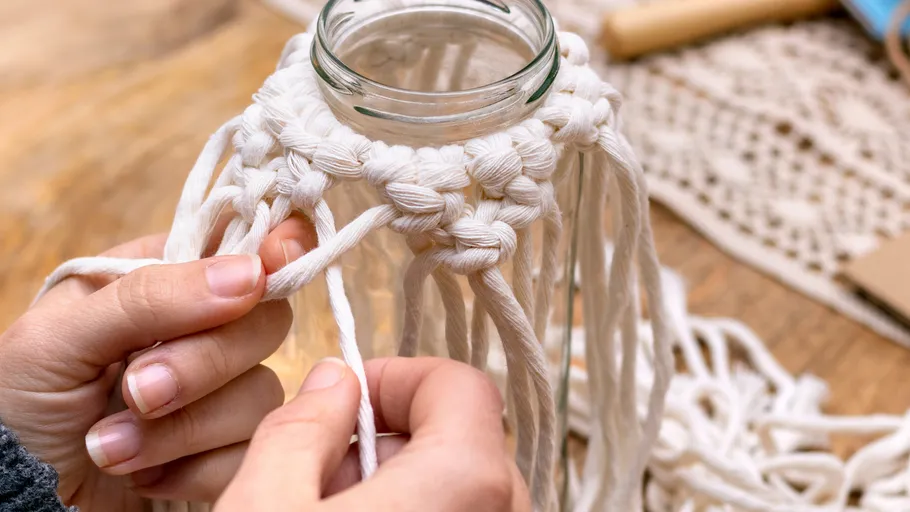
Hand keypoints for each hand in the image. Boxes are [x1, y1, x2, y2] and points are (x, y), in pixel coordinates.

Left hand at [0, 214, 315, 510]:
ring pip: (262, 391)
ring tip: (110, 449)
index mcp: (163, 279)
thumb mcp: (58, 339)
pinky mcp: (227, 450)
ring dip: (182, 429)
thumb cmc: (16, 409)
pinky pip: (255, 448)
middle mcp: (202, 329)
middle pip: (266, 320)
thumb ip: (149, 297)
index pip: (242, 243)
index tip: (276, 257)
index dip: (277, 245)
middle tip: (136, 392)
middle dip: (202, 364)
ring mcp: (219, 392)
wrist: (12, 500)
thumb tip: (251, 272)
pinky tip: (144, 475)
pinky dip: (194, 470)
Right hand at [216, 357, 529, 511]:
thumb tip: (334, 383)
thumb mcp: (265, 505)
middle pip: (458, 439)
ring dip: (395, 486)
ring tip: (323, 511)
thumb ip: (300, 426)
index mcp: (467, 480)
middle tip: (315, 473)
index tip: (342, 401)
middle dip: (384, 441)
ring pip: (459, 488)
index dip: (393, 378)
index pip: (457, 383)